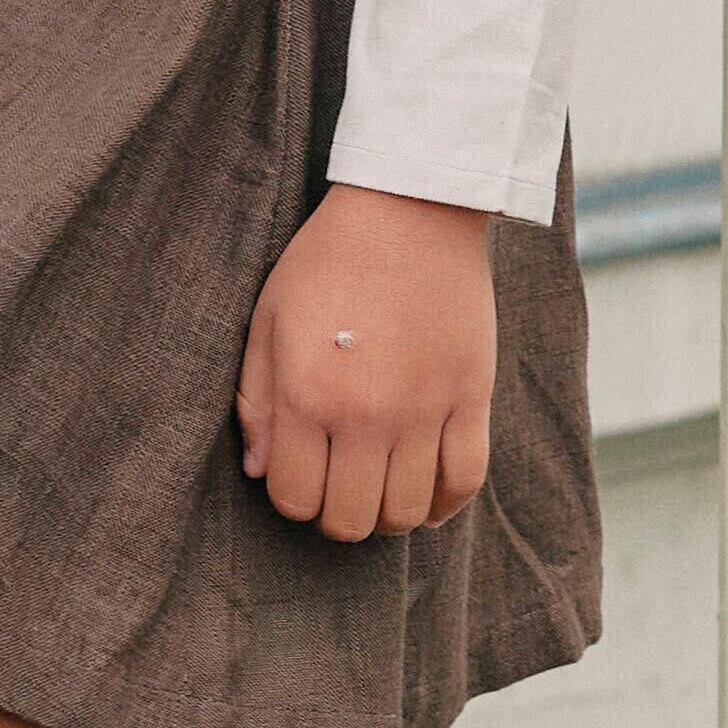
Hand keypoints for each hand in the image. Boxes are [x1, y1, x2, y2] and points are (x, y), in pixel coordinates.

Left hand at [237, 184, 497, 545]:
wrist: (409, 208)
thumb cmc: (328, 260)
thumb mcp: (268, 319)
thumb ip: (255, 400)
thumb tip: (258, 471)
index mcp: (307, 394)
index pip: (296, 497)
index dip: (293, 498)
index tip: (300, 474)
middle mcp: (366, 414)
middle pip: (351, 518)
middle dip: (337, 515)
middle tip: (338, 486)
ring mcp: (425, 409)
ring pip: (407, 511)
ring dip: (388, 515)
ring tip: (379, 487)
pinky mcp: (472, 396)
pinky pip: (465, 479)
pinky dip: (445, 502)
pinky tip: (427, 496)